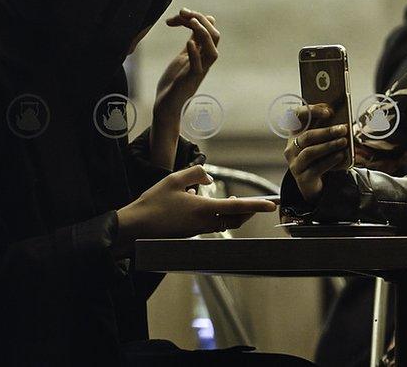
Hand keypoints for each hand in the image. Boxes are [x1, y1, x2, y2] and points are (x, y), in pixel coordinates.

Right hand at [115, 165, 275, 254]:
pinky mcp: (190, 233)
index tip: (271, 205)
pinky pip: (211, 224)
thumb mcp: (174, 179)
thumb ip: (196, 174)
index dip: (256, 205)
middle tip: (257, 204)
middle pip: (235, 219)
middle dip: (248, 211)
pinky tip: (207, 204)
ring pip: (224, 223)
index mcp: (204, 210)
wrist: (136, 227)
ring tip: (236, 201)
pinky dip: (218, 215)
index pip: (237, 207)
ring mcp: (197, 230)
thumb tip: (208, 178)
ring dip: (233, 213)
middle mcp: (204, 223)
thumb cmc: (153, 203)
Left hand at [153, 8, 220, 121]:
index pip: (209, 30)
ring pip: (212, 51)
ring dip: (203, 34)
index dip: (197, 17)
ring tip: (190, 20)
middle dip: (201, 20)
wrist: (166, 104)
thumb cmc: (174, 81)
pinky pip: (198, 67)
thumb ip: (192, 43)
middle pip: (214, 36)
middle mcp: (204, 61)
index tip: (179, 14)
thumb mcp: (183, 56)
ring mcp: (199, 71)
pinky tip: (188, 43)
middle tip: (183, 12)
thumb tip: (196, 25)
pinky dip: (195, 53)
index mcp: (202, 54)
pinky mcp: (190, 81)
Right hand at [283, 104, 350, 201]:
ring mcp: (295, 164)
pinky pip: (316, 168)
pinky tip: (341, 155)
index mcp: (295, 134)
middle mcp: (291, 148)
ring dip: (329, 145)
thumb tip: (342, 122)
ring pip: (310, 152)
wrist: (313, 182)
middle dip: (326, 131)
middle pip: (306, 136)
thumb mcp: (321, 142)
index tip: (329, 111)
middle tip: (343, 128)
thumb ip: (328, 130)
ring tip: (344, 142)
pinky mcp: (302, 178)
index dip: (311, 111)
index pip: (295, 116)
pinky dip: (330, 161)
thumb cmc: (320, 156)